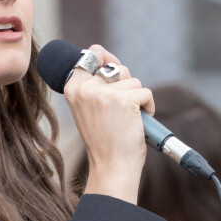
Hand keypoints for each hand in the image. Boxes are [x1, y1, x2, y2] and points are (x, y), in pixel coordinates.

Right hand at [64, 44, 154, 203]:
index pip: (91, 54)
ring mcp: (104, 93)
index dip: (106, 58)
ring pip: (133, 80)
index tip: (111, 72)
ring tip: (127, 118)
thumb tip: (108, 58)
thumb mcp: (87, 109)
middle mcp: (86, 88)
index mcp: (72, 88)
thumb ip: (93, 85)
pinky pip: (146, 92)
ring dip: (137, 98)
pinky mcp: (125, 100)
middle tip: (119, 110)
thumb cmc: (103, 140)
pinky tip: (138, 122)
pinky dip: (148, 107)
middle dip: (125, 84)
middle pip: (116, 67)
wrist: (111, 167)